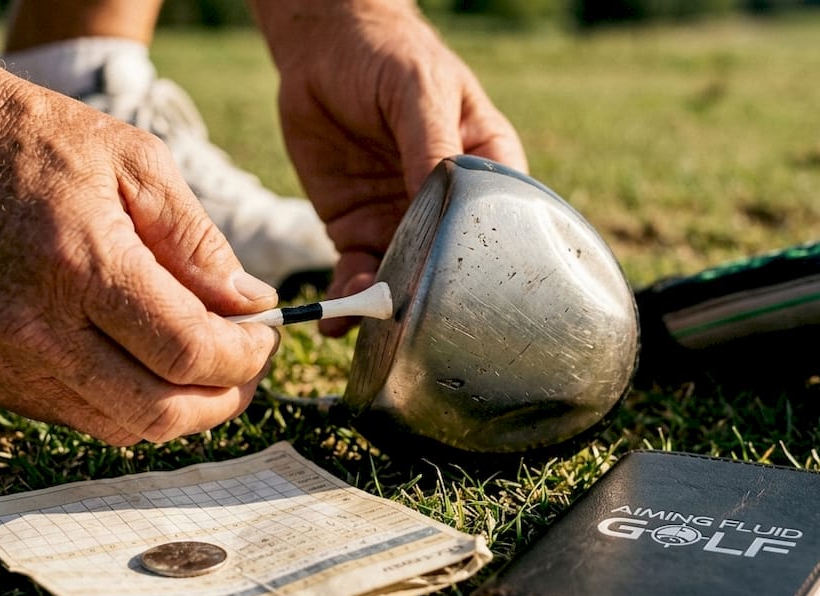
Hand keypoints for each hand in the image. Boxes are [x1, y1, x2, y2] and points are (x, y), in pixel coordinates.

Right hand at [0, 70, 280, 444]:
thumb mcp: (135, 161)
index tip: (265, 337)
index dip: (244, 357)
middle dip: (222, 400)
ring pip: (118, 427)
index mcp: (80, 264)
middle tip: (246, 369)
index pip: (188, 352)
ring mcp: (0, 360)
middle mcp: (33, 327)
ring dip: (176, 408)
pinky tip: (136, 357)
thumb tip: (251, 307)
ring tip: (200, 366)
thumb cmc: (31, 138)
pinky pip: (73, 414)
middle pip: (158, 413)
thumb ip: (198, 243)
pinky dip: (121, 399)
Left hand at [255, 1, 526, 335]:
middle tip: (408, 319)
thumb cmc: (390, 56)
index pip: (498, 226)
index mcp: (485, 171)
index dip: (484, 261)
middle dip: (428, 295)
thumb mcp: (421, 90)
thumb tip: (440, 195)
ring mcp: (401, 221)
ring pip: (402, 277)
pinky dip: (347, 297)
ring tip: (365, 322)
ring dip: (385, 305)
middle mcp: (447, 207)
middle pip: (448, 264)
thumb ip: (431, 144)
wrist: (322, 48)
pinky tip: (337, 318)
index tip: (465, 292)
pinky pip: (356, 272)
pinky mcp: (357, 229)